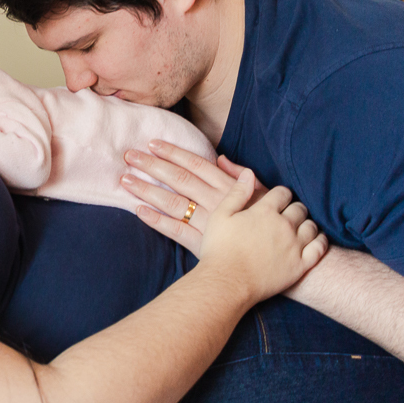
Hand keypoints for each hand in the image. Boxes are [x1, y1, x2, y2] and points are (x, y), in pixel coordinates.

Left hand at [120, 139, 267, 255]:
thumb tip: (221, 158)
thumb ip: (240, 176)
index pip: (196, 165)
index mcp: (229, 188)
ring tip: (125, 180)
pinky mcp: (203, 244)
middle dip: (153, 166)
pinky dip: (157, 221)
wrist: (278, 259)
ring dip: (147, 190)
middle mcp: (217, 202)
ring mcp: (208, 223)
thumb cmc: (271, 223)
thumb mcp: (262, 195)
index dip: (174, 153)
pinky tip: (138, 211)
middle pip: (180, 180)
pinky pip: (176, 231)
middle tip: (129, 155)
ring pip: (173, 203)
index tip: (152, 143)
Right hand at [198, 170, 327, 302]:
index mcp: (264, 211)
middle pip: (299, 208)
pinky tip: (314, 239)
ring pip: (311, 226)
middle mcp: (284, 225)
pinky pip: (319, 247)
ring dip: (306, 223)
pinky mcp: (300, 265)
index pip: (282, 193)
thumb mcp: (221, 215)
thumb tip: (249, 172)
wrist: (227, 283)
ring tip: (297, 227)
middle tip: (285, 214)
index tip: (275, 200)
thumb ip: (237, 193)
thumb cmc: (219, 249)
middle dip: (293, 208)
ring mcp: (295, 246)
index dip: (279, 195)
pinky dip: (319, 240)